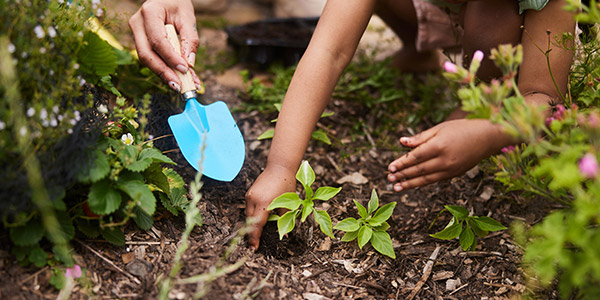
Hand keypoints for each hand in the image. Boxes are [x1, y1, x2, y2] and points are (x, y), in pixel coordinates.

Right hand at [129, 0, 201, 90]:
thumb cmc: (177, 3)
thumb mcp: (187, 16)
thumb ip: (190, 39)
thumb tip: (189, 63)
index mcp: (150, 13)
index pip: (158, 40)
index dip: (170, 57)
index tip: (184, 69)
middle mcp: (138, 23)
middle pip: (146, 54)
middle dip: (163, 72)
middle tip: (178, 86)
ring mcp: (136, 33)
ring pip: (146, 59)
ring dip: (163, 74)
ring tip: (179, 85)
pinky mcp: (140, 41)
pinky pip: (150, 58)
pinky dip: (163, 69)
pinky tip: (176, 78)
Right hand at [245, 164, 295, 249]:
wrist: (279, 167)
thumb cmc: (286, 184)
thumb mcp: (288, 203)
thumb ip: (285, 218)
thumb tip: (284, 234)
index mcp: (264, 203)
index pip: (257, 225)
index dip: (255, 238)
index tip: (253, 248)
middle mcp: (254, 199)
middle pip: (250, 221)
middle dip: (253, 232)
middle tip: (255, 243)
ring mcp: (249, 196)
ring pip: (248, 215)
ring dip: (253, 223)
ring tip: (257, 232)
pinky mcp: (249, 193)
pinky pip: (249, 208)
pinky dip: (253, 214)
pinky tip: (260, 217)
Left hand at [387, 119, 513, 190]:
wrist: (488, 138)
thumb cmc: (462, 129)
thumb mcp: (440, 128)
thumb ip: (420, 137)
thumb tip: (401, 142)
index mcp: (439, 145)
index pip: (416, 157)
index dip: (402, 163)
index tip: (390, 167)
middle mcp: (444, 160)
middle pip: (419, 170)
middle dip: (403, 175)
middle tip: (389, 179)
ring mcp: (450, 169)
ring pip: (426, 179)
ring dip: (410, 183)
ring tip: (397, 187)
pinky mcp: (455, 174)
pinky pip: (435, 180)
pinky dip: (423, 183)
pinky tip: (413, 184)